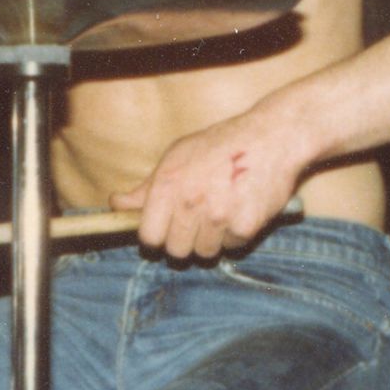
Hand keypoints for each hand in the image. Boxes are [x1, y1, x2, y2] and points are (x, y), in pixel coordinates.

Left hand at [111, 109, 307, 259]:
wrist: (272, 137)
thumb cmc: (222, 145)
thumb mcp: (178, 155)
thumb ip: (148, 186)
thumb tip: (116, 204)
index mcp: (168, 184)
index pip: (149, 237)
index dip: (156, 237)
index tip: (165, 232)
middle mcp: (190, 202)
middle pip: (176, 251)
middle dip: (185, 240)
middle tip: (199, 221)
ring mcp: (218, 216)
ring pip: (205, 252)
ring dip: (212, 239)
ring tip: (222, 212)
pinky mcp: (245, 226)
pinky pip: (232, 246)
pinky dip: (236, 234)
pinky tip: (242, 210)